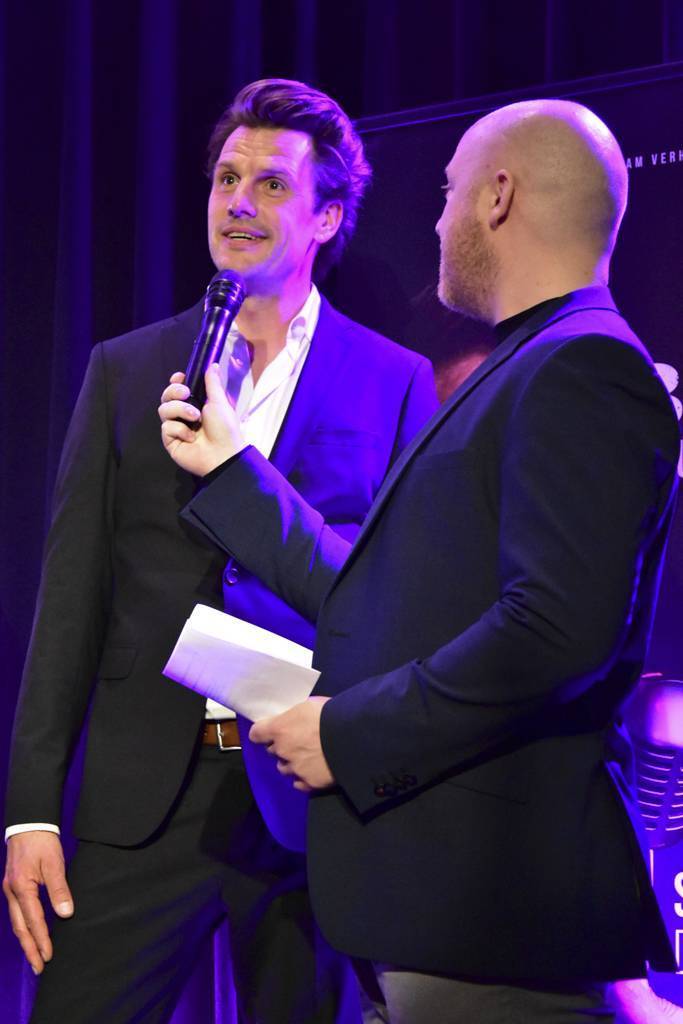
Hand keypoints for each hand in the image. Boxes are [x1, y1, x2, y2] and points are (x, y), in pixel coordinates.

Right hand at [3, 832, 73, 973]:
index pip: (33, 920)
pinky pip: (17, 912)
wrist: (29, 824)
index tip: (48, 956)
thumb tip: (65, 913)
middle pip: (20, 927)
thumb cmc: (42, 842)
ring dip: (25, 940)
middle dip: (29, 948)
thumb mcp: (54, 863)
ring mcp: (10, 890)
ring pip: (16, 922)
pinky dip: (23, 927)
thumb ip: (59, 888)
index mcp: (22, 887)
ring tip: (34, 957)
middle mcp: (12, 892)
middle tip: (39, 967)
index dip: (41, 939)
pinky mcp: (13, 886)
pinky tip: (30, 934)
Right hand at [159, 366, 246, 476]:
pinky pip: (167, 428)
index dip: (175, 382)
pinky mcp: (170, 441)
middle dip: (173, 392)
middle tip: (186, 394)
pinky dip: (180, 430)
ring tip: (195, 418)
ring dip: (180, 410)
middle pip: (166, 396)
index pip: (177, 389)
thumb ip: (212, 383)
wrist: (224, 454)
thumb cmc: (225, 429)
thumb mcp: (219, 402)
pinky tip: (192, 437)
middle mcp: (183, 415)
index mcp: (195, 404)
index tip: (180, 377)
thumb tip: (214, 364)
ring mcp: (176, 428)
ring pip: (164, 410)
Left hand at [250, 697, 334, 791]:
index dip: (262, 733)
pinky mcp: (309, 782)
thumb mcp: (308, 706)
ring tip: (308, 757)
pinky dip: (303, 777)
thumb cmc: (331, 714)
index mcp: (279, 729)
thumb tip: (291, 722)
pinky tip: (314, 770)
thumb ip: (293, 718)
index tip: (269, 732)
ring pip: (285, 768)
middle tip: (298, 741)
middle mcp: (283, 751)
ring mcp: (295, 769)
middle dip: (282, 746)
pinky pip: (299, 783)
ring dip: (291, 763)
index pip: (256, 734)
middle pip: (273, 751)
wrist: (352, 737)